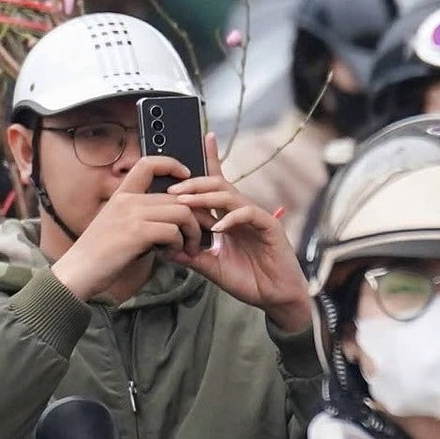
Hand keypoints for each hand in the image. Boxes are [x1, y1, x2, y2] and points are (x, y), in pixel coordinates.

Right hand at [50, 155, 206, 300]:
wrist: (77, 272)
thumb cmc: (99, 255)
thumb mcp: (116, 226)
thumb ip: (139, 217)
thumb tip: (170, 222)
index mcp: (121, 195)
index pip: (147, 163)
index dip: (171, 164)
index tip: (186, 176)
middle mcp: (127, 200)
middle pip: (177, 196)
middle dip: (196, 217)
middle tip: (198, 235)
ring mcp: (131, 215)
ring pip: (181, 212)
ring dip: (191, 233)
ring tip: (188, 248)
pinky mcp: (136, 233)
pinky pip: (173, 231)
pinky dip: (178, 245)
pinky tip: (171, 255)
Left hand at [166, 134, 311, 331]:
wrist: (275, 297)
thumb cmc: (248, 280)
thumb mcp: (212, 267)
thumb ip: (191, 256)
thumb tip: (164, 248)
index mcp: (228, 218)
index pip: (215, 186)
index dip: (209, 160)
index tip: (198, 141)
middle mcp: (241, 213)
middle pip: (218, 185)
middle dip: (194, 184)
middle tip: (172, 190)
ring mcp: (256, 218)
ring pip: (230, 196)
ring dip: (206, 197)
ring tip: (186, 202)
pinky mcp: (270, 227)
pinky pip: (249, 213)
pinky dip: (231, 218)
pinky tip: (217, 226)